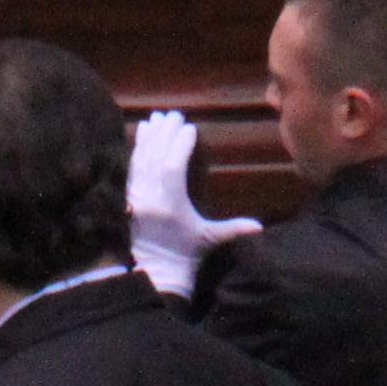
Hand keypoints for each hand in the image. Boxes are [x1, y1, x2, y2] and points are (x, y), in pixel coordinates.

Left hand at [124, 109, 262, 290]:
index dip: (180, 146)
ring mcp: (136, 197)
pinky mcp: (127, 197)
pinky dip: (137, 147)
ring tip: (158, 116)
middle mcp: (150, 198)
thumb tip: (260, 226)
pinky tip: (141, 130)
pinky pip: (130, 167)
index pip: (173, 168)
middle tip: (175, 114)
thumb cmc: (187, 253)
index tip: (191, 128)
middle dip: (166, 134)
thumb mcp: (210, 239)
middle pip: (156, 158)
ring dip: (150, 136)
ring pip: (141, 159)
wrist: (155, 271)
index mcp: (171, 206)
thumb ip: (233, 229)